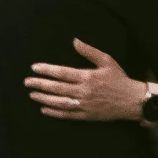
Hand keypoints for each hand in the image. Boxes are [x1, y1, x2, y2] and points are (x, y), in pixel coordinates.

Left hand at [27, 39, 146, 122]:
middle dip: (40, 84)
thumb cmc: (119, 79)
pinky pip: (66, 115)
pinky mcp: (85, 116)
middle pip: (57, 88)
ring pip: (59, 102)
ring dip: (43, 98)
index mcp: (87, 76)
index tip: (34, 68)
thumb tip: (74, 41)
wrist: (131, 100)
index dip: (46, 70)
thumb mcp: (107, 61)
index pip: (62, 72)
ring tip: (32, 94)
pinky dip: (54, 112)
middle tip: (26, 82)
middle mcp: (83, 91)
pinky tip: (44, 109)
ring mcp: (83, 105)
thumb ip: (89, 51)